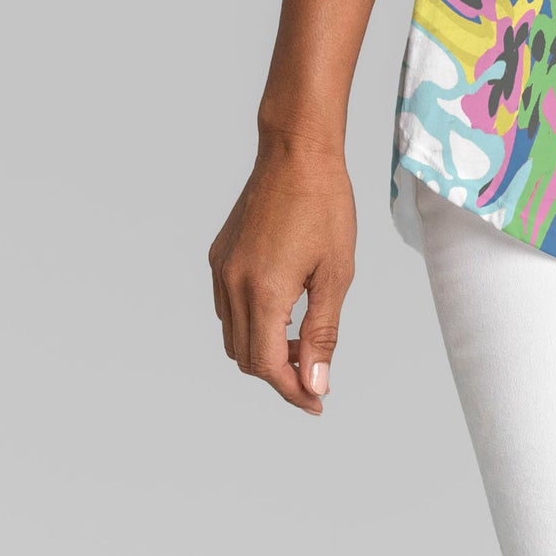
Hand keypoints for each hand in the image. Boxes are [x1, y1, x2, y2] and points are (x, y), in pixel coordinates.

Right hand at [209, 136, 355, 414]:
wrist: (297, 153)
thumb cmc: (325, 207)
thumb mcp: (336, 273)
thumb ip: (322, 333)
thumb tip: (315, 383)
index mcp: (263, 292)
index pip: (267, 366)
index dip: (292, 391)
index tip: (317, 403)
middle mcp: (232, 284)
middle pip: (246, 358)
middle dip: (279, 374)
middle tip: (315, 372)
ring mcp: (221, 270)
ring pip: (233, 336)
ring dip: (263, 350)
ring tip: (303, 340)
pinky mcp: (219, 256)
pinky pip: (228, 308)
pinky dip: (251, 323)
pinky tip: (284, 309)